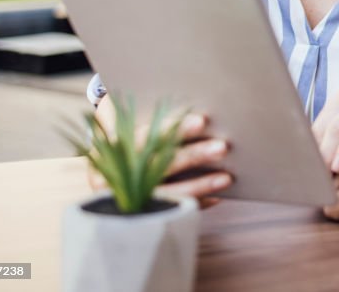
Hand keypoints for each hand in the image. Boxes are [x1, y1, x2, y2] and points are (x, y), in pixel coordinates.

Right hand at [90, 97, 232, 208]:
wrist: (111, 184)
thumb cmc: (137, 150)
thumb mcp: (140, 137)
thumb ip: (164, 131)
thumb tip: (205, 120)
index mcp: (119, 149)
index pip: (148, 136)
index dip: (175, 128)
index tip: (202, 120)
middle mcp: (121, 175)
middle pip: (160, 165)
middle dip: (194, 156)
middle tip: (223, 147)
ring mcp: (130, 199)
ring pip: (169, 193)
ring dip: (201, 185)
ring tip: (227, 177)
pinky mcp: (143, 218)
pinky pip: (174, 213)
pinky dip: (197, 204)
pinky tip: (218, 197)